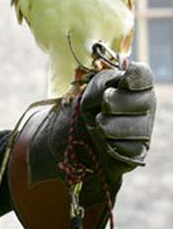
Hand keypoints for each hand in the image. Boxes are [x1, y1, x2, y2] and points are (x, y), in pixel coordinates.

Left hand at [80, 60, 155, 184]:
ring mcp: (145, 130)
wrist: (81, 136)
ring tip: (99, 123)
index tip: (123, 82)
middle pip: (144, 102)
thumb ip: (103, 83)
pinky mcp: (138, 152)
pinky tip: (105, 139)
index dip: (136, 77)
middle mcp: (146, 107)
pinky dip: (111, 143)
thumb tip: (117, 79)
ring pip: (136, 128)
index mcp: (137, 86)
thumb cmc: (92, 106)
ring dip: (110, 125)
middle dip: (117, 102)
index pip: (143, 76)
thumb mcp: (92, 90)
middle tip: (105, 104)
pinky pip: (129, 148)